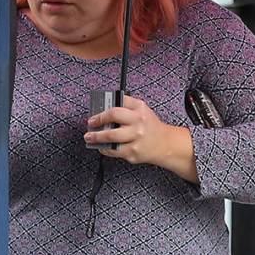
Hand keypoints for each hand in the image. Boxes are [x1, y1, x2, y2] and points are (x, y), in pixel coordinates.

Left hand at [84, 95, 198, 182]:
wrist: (165, 144)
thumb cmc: (149, 126)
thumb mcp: (141, 111)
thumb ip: (125, 107)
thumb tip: (102, 110)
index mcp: (140, 108)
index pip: (118, 102)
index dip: (104, 107)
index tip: (95, 113)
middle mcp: (138, 121)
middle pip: (113, 116)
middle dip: (98, 120)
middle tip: (90, 123)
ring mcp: (136, 137)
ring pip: (111, 136)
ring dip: (97, 137)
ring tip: (90, 137)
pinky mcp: (133, 151)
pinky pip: (113, 150)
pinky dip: (104, 148)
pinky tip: (101, 147)